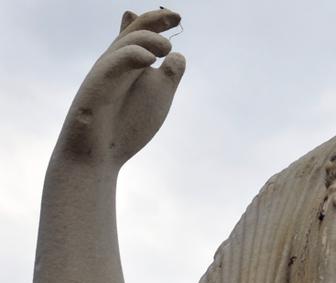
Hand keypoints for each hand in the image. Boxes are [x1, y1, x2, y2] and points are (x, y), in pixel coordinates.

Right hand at [56, 9, 185, 167]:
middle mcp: (117, 64)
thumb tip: (178, 55)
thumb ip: (169, 76)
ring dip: (149, 39)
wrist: (99, 154)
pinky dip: (133, 56)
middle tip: (177, 17)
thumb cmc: (128, 127)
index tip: (177, 18)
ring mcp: (106, 72)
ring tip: (167, 48)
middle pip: (134, 33)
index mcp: (131, 66)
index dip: (158, 23)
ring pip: (125, 43)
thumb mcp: (158, 98)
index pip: (144, 37)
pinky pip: (115, 62)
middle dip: (155, 21)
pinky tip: (150, 59)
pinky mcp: (97, 84)